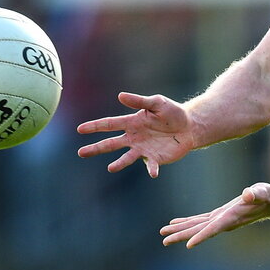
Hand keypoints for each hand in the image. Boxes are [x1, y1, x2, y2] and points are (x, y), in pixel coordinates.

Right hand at [76, 92, 195, 176]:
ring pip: (127, 157)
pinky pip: (151, 165)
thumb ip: (139, 101)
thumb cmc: (172, 112)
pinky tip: (153, 173)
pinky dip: (151, 169)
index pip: (110, 124)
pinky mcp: (156, 158)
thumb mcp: (157, 102)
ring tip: (111, 168)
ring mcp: (143, 149)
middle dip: (96, 148)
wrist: (189, 126)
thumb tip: (120, 96)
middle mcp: (134, 138)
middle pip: (111, 144)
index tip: (80, 129)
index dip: (95, 126)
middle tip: (81, 153)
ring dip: (119, 163)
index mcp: (132, 123)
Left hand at [160, 182, 269, 247]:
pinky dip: (187, 221)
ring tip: (163, 234)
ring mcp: (219, 220)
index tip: (189, 245)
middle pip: (199, 231)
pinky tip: (175, 223)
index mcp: (231, 218)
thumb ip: (255, 194)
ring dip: (180, 230)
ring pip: (196, 226)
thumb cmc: (266, 196)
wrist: (269, 202)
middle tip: (164, 240)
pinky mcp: (218, 215)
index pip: (214, 229)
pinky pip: (199, 220)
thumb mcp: (261, 192)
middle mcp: (223, 222)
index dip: (202, 236)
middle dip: (182, 236)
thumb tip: (249, 194)